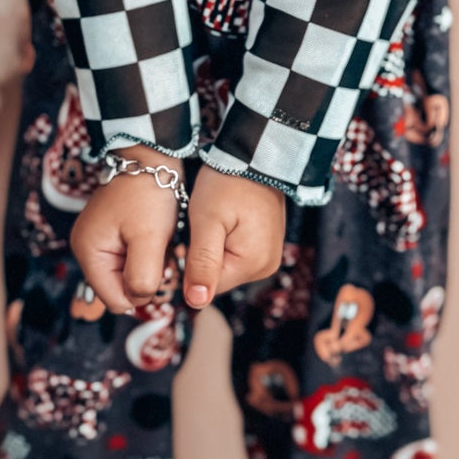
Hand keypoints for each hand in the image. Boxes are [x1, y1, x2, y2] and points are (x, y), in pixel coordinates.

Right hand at [70, 148, 180, 315]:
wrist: (150, 157)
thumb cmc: (148, 193)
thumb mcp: (149, 239)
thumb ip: (142, 277)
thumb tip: (137, 302)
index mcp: (89, 252)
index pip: (114, 300)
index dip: (141, 292)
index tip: (158, 266)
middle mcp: (87, 250)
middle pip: (119, 289)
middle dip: (144, 277)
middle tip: (160, 250)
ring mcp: (98, 242)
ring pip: (127, 276)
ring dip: (148, 265)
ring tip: (158, 240)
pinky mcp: (111, 236)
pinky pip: (129, 261)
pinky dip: (146, 254)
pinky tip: (155, 237)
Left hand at [184, 167, 285, 309]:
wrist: (254, 156)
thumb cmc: (228, 183)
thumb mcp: (207, 222)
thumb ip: (202, 263)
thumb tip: (196, 302)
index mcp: (253, 264)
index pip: (208, 286)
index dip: (192, 264)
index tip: (189, 237)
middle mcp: (266, 267)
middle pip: (218, 278)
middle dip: (203, 256)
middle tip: (201, 224)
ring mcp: (268, 257)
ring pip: (225, 267)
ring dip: (212, 248)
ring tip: (214, 219)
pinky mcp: (265, 246)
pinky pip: (236, 255)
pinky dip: (224, 242)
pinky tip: (223, 221)